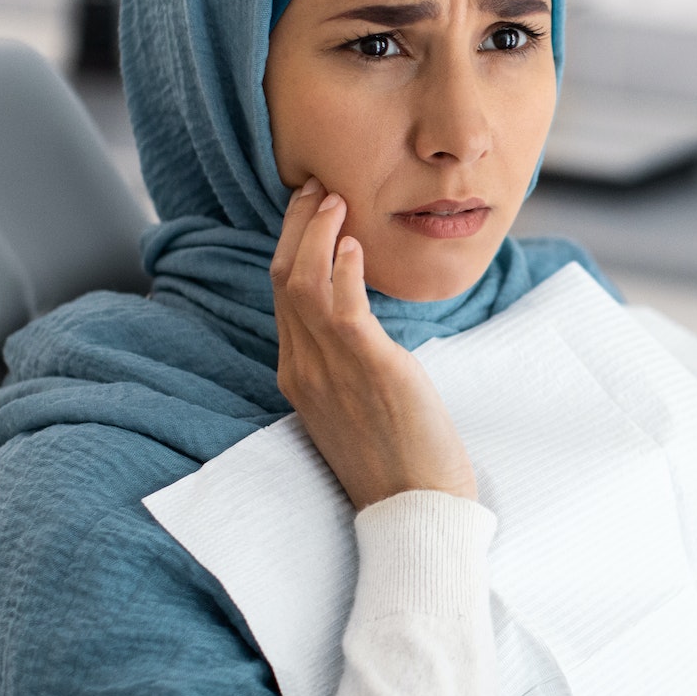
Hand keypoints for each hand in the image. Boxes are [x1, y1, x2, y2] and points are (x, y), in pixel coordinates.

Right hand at [270, 178, 477, 507]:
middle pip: (283, 279)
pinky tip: (355, 242)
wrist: (413, 507)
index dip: (291, 248)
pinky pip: (343, 304)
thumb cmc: (398, 460)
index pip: (282, 297)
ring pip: (304, 282)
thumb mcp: (358, 405)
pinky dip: (344, 266)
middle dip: (297, 227)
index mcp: (298, 377)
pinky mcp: (368, 366)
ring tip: (335, 199)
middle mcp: (303, 367)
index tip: (310, 214)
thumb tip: (364, 329)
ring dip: (317, 232)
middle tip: (317, 188)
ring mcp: (330, 368)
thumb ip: (349, 364)